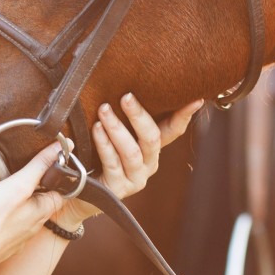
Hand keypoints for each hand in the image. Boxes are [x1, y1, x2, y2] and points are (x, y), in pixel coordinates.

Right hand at [0, 142, 66, 270]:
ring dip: (20, 205)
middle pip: (43, 203)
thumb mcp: (18, 184)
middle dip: (35, 190)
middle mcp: (35, 227)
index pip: (61, 191)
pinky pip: (11, 229)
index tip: (44, 166)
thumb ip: (40, 165)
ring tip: (4, 194)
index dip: (56, 177)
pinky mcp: (5, 245)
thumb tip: (64, 146)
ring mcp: (19, 239)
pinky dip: (7, 219)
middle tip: (19, 177)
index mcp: (43, 211)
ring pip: (26, 216)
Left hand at [56, 94, 204, 228]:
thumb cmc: (96, 154)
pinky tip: (96, 129)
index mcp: (152, 149)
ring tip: (103, 110)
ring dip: (116, 128)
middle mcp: (149, 164)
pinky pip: (113, 163)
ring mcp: (135, 179)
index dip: (185, 115)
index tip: (196, 98)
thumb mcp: (114, 133)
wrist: (79, 189)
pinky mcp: (118, 189)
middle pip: (152, 138)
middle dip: (139, 115)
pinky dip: (104, 144)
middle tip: (126, 96)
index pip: (174, 130)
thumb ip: (125, 117)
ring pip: (132, 151)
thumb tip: (127, 85)